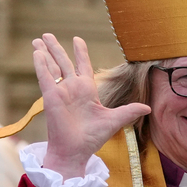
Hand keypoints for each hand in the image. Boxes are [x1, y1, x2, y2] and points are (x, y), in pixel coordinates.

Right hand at [33, 34, 150, 178]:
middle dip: (56, 48)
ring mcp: (61, 92)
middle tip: (48, 34)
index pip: (83, 66)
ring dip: (45, 52)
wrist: (76, 151)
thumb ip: (129, 111)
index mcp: (87, 91)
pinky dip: (41, 64)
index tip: (77, 39)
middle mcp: (72, 89)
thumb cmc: (92, 138)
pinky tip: (37, 52)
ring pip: (52, 66)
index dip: (80, 53)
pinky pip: (45, 77)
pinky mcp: (51, 97)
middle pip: (64, 62)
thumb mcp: (114, 121)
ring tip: (38, 39)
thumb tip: (148, 107)